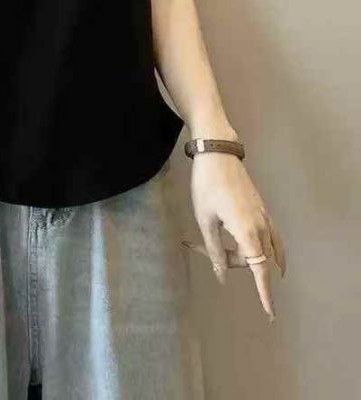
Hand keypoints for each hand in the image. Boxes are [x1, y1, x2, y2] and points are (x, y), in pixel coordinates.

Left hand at [183, 152, 286, 321]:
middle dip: (230, 261)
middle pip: (255, 259)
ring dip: (250, 258)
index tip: (269, 313)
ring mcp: (264, 216)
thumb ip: (213, 250)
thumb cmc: (206, 186)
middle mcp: (261, 225)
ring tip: (234, 265)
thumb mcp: (204, 219)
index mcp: (247, 230)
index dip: (264, 292)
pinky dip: (270, 250)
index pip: (260, 269)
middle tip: (194, 245)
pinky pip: (272, 237)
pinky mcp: (262, 208)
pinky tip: (270, 255)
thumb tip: (221, 276)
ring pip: (266, 249)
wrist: (218, 154)